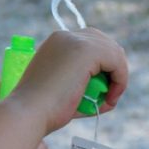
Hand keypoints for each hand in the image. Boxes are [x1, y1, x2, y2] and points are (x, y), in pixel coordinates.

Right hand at [10, 27, 127, 133]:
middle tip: (109, 94)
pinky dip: (120, 80)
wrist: (28, 113)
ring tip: (108, 99)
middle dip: (112, 67)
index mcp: (57, 42)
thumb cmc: (43, 110)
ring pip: (113, 51)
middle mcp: (66, 36)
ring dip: (118, 76)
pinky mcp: (86, 50)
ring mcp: (75, 40)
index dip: (102, 66)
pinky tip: (110, 98)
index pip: (91, 44)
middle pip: (105, 43)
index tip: (101, 91)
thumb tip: (109, 92)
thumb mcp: (65, 90)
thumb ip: (85, 85)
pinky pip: (117, 60)